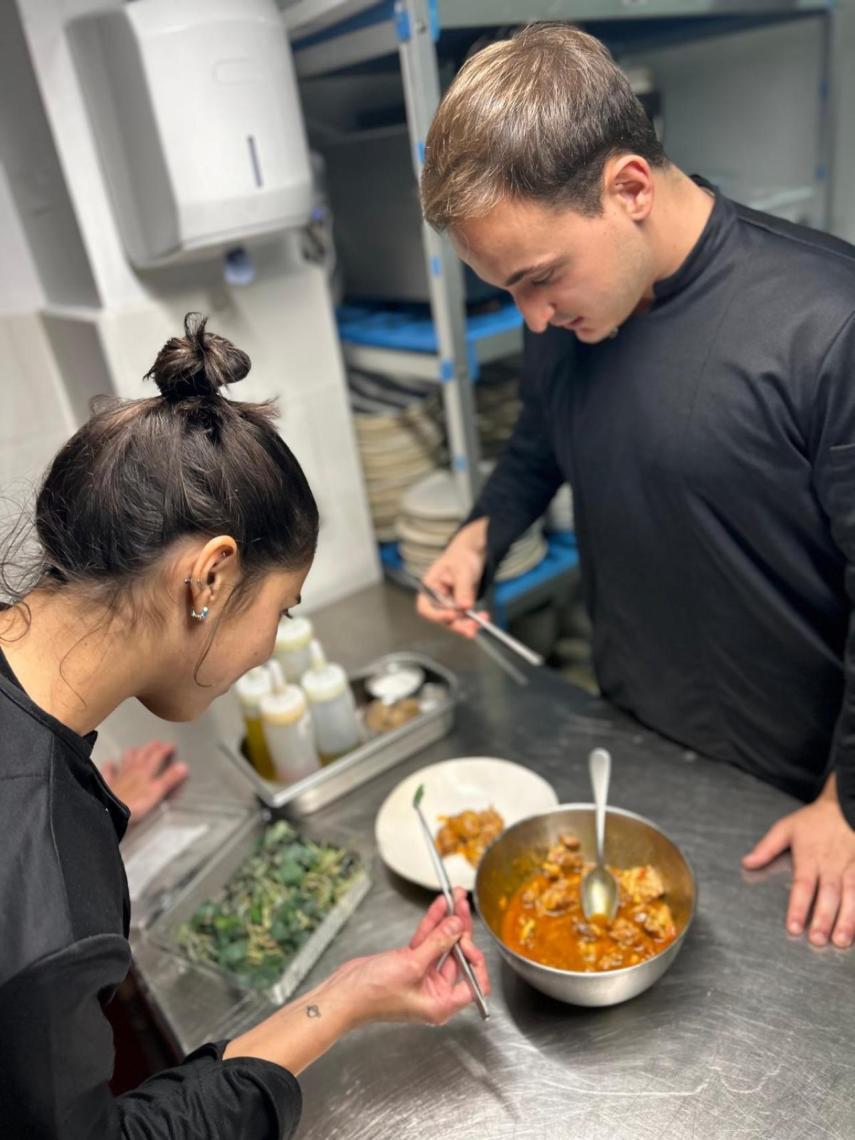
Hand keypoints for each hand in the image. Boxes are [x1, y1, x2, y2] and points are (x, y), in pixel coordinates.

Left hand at [102, 740, 187, 820]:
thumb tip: (183, 766)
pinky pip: (109, 772)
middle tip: (157, 743)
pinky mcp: (109, 785)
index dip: (165, 749)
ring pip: (126, 759)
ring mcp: (119, 776)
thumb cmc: (134, 804)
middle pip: (143, 754)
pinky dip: (110, 766)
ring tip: (137, 749)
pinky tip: (110, 763)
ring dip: (133, 753)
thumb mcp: (157, 792)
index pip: (157, 755)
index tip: (171, 746)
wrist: (111, 814)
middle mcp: (132, 770)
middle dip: (151, 747)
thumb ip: (170, 779)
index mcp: (146, 771)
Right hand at [224, 889, 490, 1074]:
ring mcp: (421, 976)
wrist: (342, 995)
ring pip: (441, 945)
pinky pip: (425, 941)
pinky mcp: (408, 963)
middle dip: (461, 930)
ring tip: (455, 897)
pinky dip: (432, 924)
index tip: (466, 939)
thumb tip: (457, 926)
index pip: (474, 983)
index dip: (475, 960)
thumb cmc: (373, 994)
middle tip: (463, 906)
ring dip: (448, 922)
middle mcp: (434, 991)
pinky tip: (438, 906)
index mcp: (441, 1003)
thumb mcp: (411, 965)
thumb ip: (437, 943)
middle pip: (458, 957)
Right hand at [416, 518, 489, 638]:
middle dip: (457, 625)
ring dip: (468, 625)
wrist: (473, 553)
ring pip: (455, 621)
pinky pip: (465, 618)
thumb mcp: (462, 570)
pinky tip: (483, 617)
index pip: (426, 608)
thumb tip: (464, 606)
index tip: (452, 615)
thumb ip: (463, 588)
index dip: (437, 615)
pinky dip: (474, 620)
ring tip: (482, 621)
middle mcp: (436, 599)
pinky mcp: (459, 607)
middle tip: (471, 629)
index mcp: (429, 588)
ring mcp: (448, 604)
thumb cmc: (461, 556)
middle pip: (442, 618)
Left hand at [742, 775, 854, 947]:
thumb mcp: (786, 828)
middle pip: (828, 894)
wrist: (845, 805)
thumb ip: (767, 848)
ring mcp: (852, 867)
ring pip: (851, 895)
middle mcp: (831, 865)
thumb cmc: (814, 820)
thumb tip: (747, 863)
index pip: (803, 885)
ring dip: (847, 919)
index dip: (798, 907)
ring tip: (842, 940)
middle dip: (824, 919)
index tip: (794, 927)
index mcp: (809, 857)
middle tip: (819, 940)